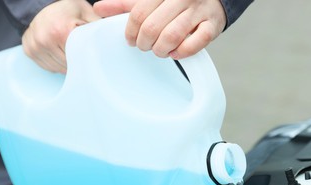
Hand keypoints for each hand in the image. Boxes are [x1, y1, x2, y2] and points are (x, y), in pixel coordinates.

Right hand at [22, 0, 99, 73]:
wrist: (41, 2)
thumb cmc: (68, 9)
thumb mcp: (87, 13)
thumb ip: (98, 30)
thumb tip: (110, 45)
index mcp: (60, 31)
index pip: (77, 58)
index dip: (86, 59)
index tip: (91, 58)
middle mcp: (44, 40)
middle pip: (68, 65)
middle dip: (77, 63)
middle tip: (83, 54)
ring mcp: (34, 46)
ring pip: (58, 69)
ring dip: (66, 65)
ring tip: (71, 52)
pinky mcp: (29, 51)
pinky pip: (48, 67)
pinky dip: (56, 64)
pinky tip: (60, 53)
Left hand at [93, 0, 225, 59]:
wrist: (213, 0)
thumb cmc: (176, 3)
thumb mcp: (150, 0)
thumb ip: (125, 5)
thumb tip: (98, 8)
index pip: (138, 14)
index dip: (130, 32)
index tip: (131, 40)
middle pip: (152, 26)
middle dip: (144, 43)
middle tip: (145, 46)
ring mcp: (198, 11)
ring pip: (172, 35)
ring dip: (161, 50)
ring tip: (159, 51)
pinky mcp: (212, 26)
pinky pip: (195, 43)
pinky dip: (182, 52)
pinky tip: (175, 53)